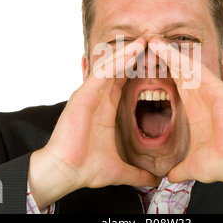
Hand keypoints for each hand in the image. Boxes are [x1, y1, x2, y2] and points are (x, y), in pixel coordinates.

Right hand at [28, 37, 156, 208]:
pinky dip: (116, 62)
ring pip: (110, 66)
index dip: (138, 69)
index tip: (156, 61)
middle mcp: (98, 97)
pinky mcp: (83, 95)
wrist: (66, 173)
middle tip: (153, 42)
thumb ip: (137, 173)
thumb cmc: (87, 167)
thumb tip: (154, 181)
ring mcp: (90, 94)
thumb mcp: (120, 169)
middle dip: (135, 56)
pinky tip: (131, 53)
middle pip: (119, 69)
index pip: (124, 81)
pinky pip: (101, 73)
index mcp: (106, 107)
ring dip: (127, 53)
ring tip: (144, 41)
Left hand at [151, 37, 222, 205]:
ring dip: (168, 52)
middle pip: (177, 70)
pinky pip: (195, 69)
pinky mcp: (216, 89)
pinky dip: (180, 59)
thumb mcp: (191, 165)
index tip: (141, 65)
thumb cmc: (219, 163)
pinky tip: (165, 49)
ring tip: (151, 39)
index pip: (172, 84)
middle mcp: (200, 95)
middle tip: (144, 42)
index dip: (159, 73)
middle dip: (161, 57)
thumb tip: (171, 177)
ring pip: (185, 66)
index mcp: (193, 107)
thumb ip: (180, 168)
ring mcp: (209, 91)